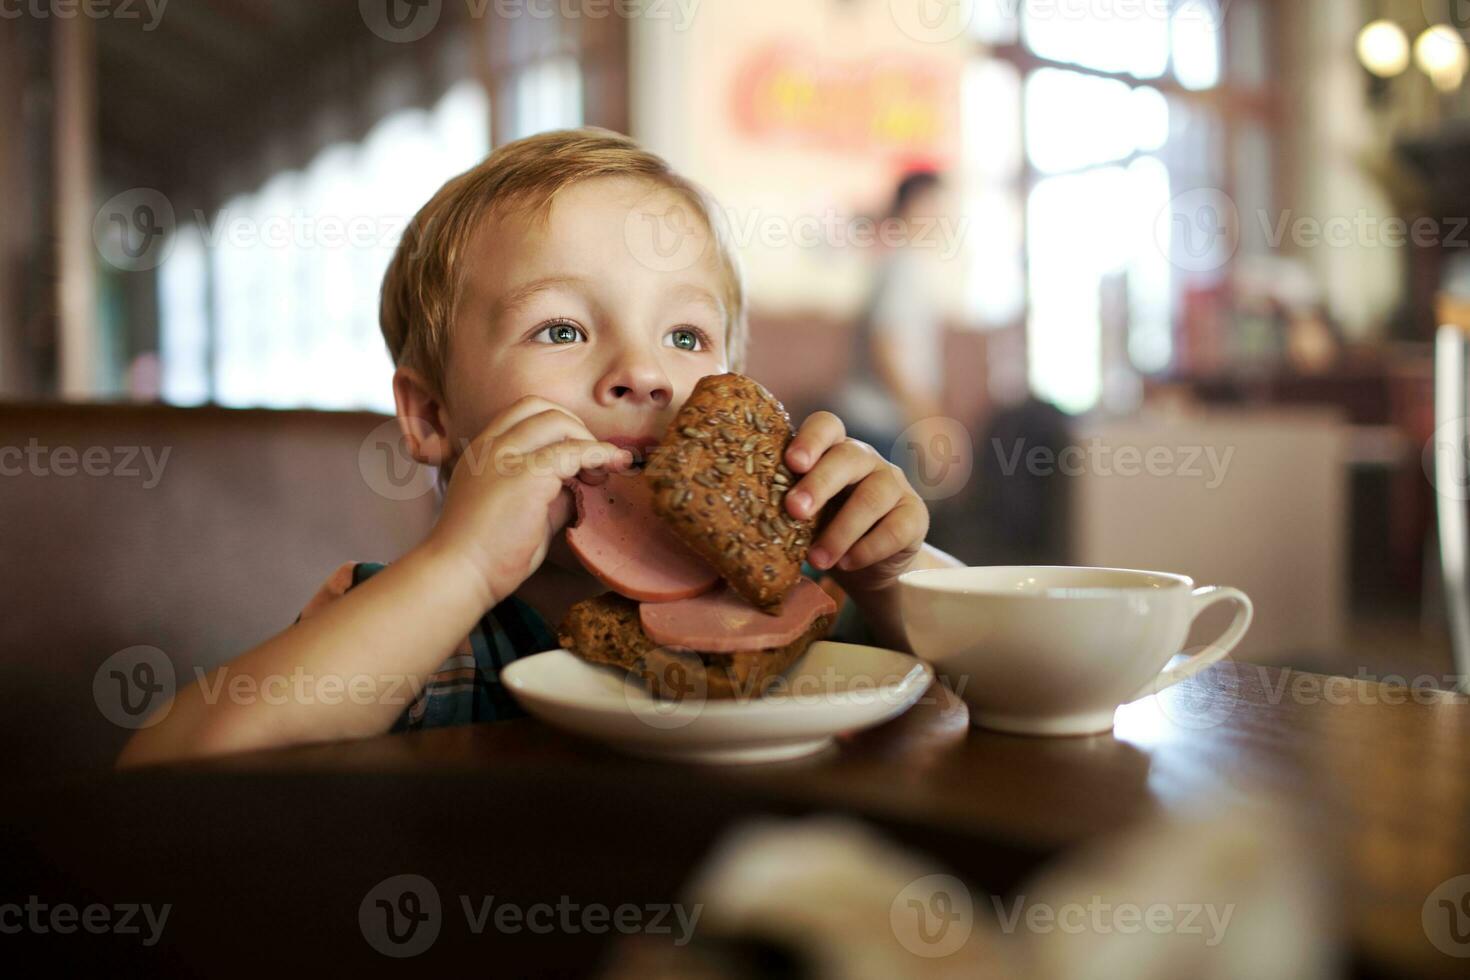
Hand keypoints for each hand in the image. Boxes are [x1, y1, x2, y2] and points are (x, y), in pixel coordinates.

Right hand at [423, 396, 633, 606]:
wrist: (459, 575)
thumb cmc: (487, 555)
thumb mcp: (522, 513)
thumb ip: (550, 495)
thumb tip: (580, 487)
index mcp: (483, 451)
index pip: (522, 413)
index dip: (558, 426)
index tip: (579, 458)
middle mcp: (490, 446)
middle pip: (541, 408)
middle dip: (575, 428)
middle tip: (594, 464)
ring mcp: (505, 456)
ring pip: (557, 421)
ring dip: (588, 440)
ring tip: (602, 473)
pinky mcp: (524, 474)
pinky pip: (572, 450)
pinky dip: (599, 453)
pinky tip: (612, 466)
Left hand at [781, 411, 929, 592]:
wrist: (866, 565)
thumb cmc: (822, 530)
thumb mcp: (803, 515)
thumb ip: (784, 505)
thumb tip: (737, 517)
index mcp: (832, 450)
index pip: (826, 425)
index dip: (810, 439)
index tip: (791, 462)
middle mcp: (865, 460)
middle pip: (848, 457)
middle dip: (819, 484)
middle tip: (794, 511)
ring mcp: (894, 484)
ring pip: (872, 497)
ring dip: (841, 530)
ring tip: (817, 560)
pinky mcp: (914, 515)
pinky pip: (895, 528)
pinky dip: (868, 548)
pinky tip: (847, 564)